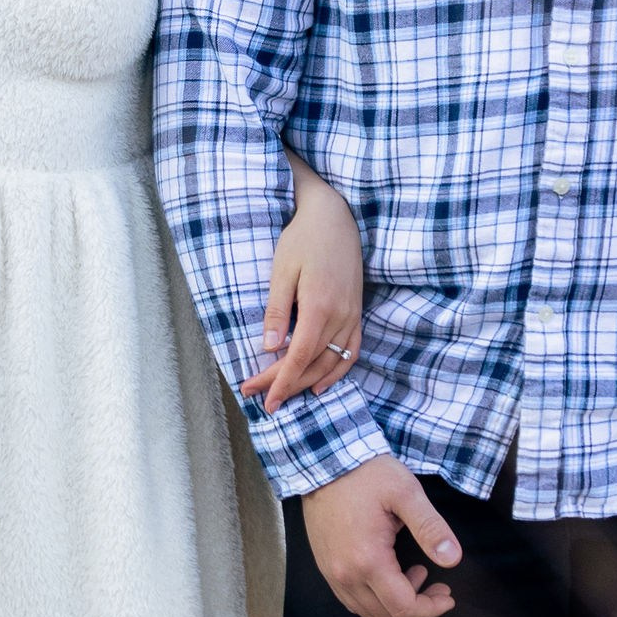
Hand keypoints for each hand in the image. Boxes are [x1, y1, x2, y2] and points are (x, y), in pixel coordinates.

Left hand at [242, 162, 364, 414]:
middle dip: (286, 385)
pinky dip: (337, 372)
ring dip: (308, 383)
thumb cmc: (302, 239)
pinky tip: (319, 383)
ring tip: (285, 395)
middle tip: (259, 398)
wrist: (335, 217)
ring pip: (332, 363)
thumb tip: (268, 348)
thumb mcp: (282, 271)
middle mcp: (340, 316)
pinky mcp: (357, 313)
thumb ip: (277, 311)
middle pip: (313, 365)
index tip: (264, 399)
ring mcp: (352, 316)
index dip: (280, 382)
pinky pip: (351, 352)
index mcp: (319, 307)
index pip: (298, 357)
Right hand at [303, 454, 461, 616]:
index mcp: (368, 560)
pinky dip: (375, 598)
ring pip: (369, 612)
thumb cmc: (367, 474)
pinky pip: (352, 600)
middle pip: (387, 616)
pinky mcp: (326, 567)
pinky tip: (388, 574)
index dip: (431, 608)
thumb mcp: (407, 493)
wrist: (325, 461)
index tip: (448, 595)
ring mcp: (332, 573)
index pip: (403, 607)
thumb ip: (430, 528)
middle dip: (418, 607)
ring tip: (414, 574)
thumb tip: (453, 559)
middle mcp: (345, 575)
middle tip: (438, 586)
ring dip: (396, 604)